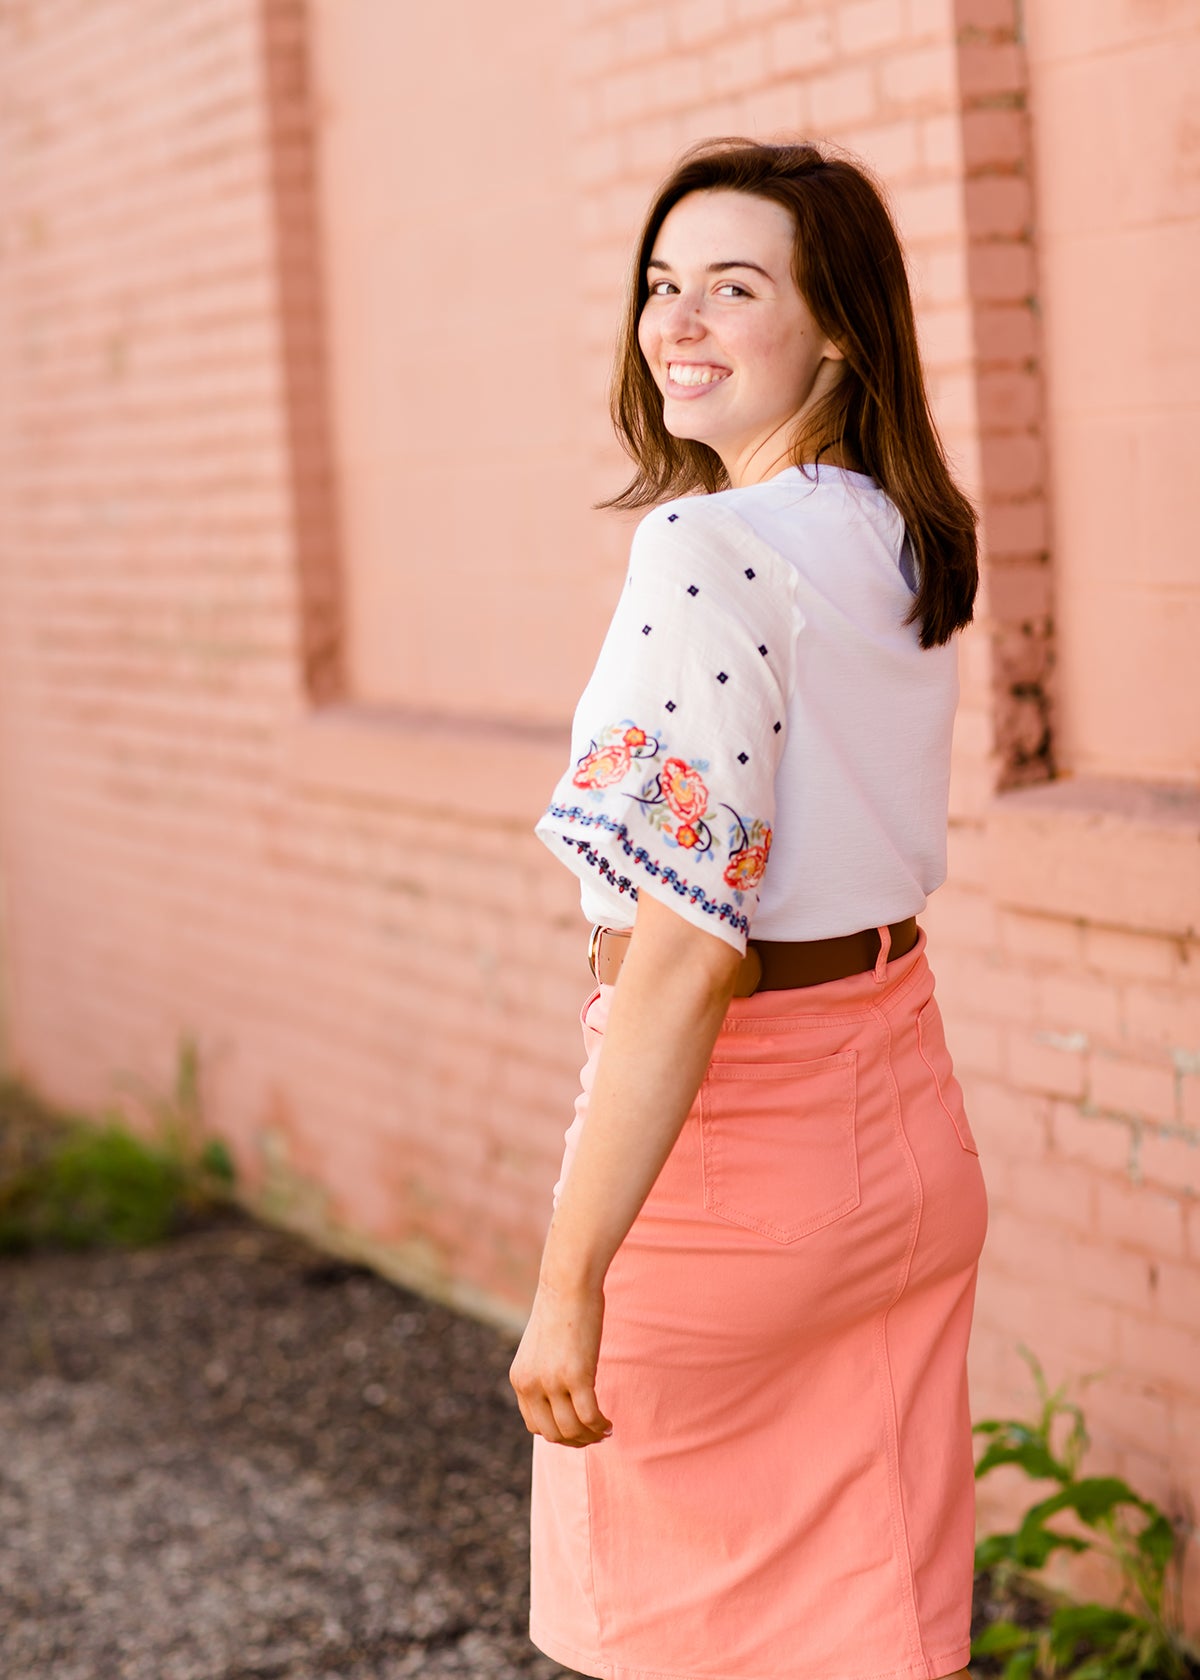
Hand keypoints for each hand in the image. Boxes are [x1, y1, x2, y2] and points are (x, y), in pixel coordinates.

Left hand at [509, 1277, 612, 1447]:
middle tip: (595, 1435)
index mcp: (520, 1378)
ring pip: (571, 1430)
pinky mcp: (577, 1375)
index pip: (534, 1425)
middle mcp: (531, 1383)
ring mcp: (552, 1381)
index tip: (577, 1429)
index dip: (558, 1433)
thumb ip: (545, 1371)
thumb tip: (562, 1393)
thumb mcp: (542, 1346)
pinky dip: (601, 1426)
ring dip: (590, 1437)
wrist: (568, 1283)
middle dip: (576, 1441)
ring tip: (605, 1430)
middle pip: (553, 1434)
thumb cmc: (560, 1308)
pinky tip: (610, 1423)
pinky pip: (589, 1417)